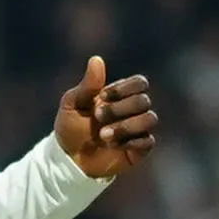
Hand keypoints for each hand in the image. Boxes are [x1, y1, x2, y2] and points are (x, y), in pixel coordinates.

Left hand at [54, 52, 158, 179]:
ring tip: (103, 136)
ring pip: (150, 119)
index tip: (102, 96)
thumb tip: (96, 59)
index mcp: (119, 95)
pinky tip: (113, 146)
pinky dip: (130, 142)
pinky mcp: (139, 149)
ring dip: (126, 126)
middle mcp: (132, 110)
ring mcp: (137, 129)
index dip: (124, 88)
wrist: (68, 158)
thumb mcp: (72, 103)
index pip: (139, 83)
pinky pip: (148, 141)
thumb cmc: (70, 127)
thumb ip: (88, 84)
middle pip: (144, 100)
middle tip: (97, 117)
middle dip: (120, 109)